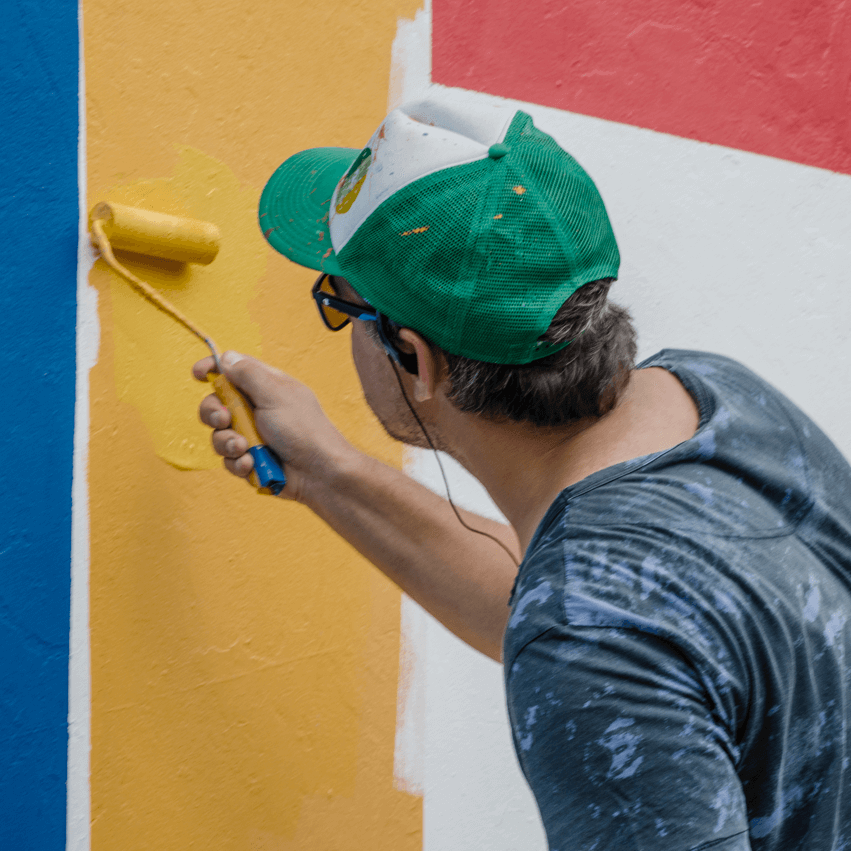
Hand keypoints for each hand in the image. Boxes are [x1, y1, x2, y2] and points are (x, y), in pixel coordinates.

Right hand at [193, 351, 351, 501]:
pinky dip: (238, 463)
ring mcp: (253, 435)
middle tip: (225, 420)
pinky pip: (229, 459)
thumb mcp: (275, 394)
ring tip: (245, 449)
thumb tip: (227, 358)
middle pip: (216, 404)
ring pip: (218, 435)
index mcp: (265, 386)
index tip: (198, 375)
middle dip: (213, 413)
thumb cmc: (304, 430)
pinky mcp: (251, 459)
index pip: (233, 369)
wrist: (320, 474)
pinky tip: (252, 465)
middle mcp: (256, 409)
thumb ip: (248, 374)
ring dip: (227, 443)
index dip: (213, 368)